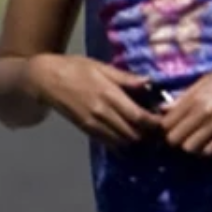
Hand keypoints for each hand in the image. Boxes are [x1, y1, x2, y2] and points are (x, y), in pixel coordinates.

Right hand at [26, 54, 159, 146]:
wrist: (44, 79)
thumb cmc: (75, 68)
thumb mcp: (101, 66)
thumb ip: (125, 78)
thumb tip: (149, 82)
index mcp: (108, 95)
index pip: (139, 117)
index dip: (155, 124)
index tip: (166, 123)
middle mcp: (102, 113)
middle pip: (133, 133)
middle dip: (150, 136)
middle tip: (162, 133)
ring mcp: (92, 124)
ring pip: (122, 141)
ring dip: (138, 142)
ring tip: (150, 137)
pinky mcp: (86, 129)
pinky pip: (108, 142)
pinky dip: (123, 144)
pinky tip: (132, 141)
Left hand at [162, 54, 211, 156]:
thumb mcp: (205, 80)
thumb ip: (184, 97)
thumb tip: (163, 110)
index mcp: (195, 97)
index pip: (167, 122)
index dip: (164, 126)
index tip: (169, 124)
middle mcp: (204, 113)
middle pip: (174, 139)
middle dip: (174, 139)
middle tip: (181, 132)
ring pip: (190, 148)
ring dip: (189, 145)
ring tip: (194, 137)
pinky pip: (210, 151)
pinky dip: (205, 150)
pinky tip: (208, 141)